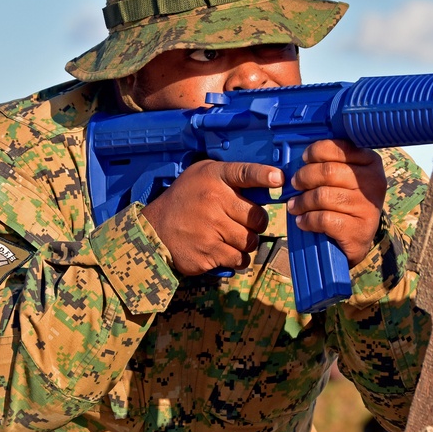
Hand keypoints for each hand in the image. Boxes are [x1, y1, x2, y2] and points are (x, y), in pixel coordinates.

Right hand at [141, 160, 282, 274]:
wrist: (154, 230)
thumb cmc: (184, 200)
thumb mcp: (201, 176)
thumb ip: (230, 176)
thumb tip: (269, 181)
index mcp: (214, 177)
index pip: (244, 173)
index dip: (263, 175)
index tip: (278, 178)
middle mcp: (213, 200)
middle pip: (258, 217)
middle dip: (255, 223)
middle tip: (242, 222)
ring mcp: (210, 227)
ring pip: (251, 241)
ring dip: (246, 243)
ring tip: (229, 237)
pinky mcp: (209, 252)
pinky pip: (240, 259)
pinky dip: (237, 259)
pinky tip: (224, 251)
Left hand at [287, 139, 386, 266]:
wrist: (357, 240)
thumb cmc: (345, 203)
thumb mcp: (344, 179)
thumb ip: (329, 163)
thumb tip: (299, 158)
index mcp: (371, 163)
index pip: (340, 148)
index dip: (316, 151)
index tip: (304, 158)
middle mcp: (374, 182)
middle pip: (328, 172)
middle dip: (304, 177)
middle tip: (295, 184)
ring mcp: (368, 207)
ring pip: (323, 196)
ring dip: (302, 201)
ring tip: (294, 206)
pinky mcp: (358, 229)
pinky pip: (323, 219)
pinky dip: (307, 220)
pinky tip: (302, 221)